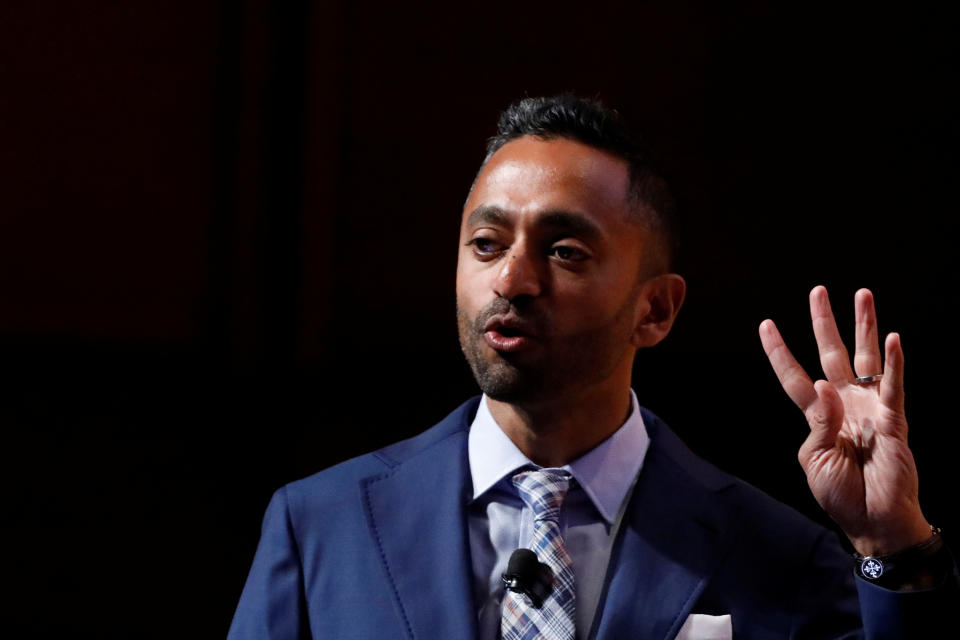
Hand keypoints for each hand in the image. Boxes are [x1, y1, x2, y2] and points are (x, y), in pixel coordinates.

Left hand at [759, 286, 930, 555]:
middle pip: (832, 353)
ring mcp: (869, 408)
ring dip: (864, 327)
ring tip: (862, 295)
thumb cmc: (840, 494)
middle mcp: (844, 403)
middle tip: (818, 291)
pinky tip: (893, 339)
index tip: (766, 324)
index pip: (794, 375)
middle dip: (825, 322)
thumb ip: (818, 421)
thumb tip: (824, 384)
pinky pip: (892, 386)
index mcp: (819, 414)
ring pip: (865, 358)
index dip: (780, 351)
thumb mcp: (814, 458)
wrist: (873, 520)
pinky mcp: (893, 419)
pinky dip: (894, 363)